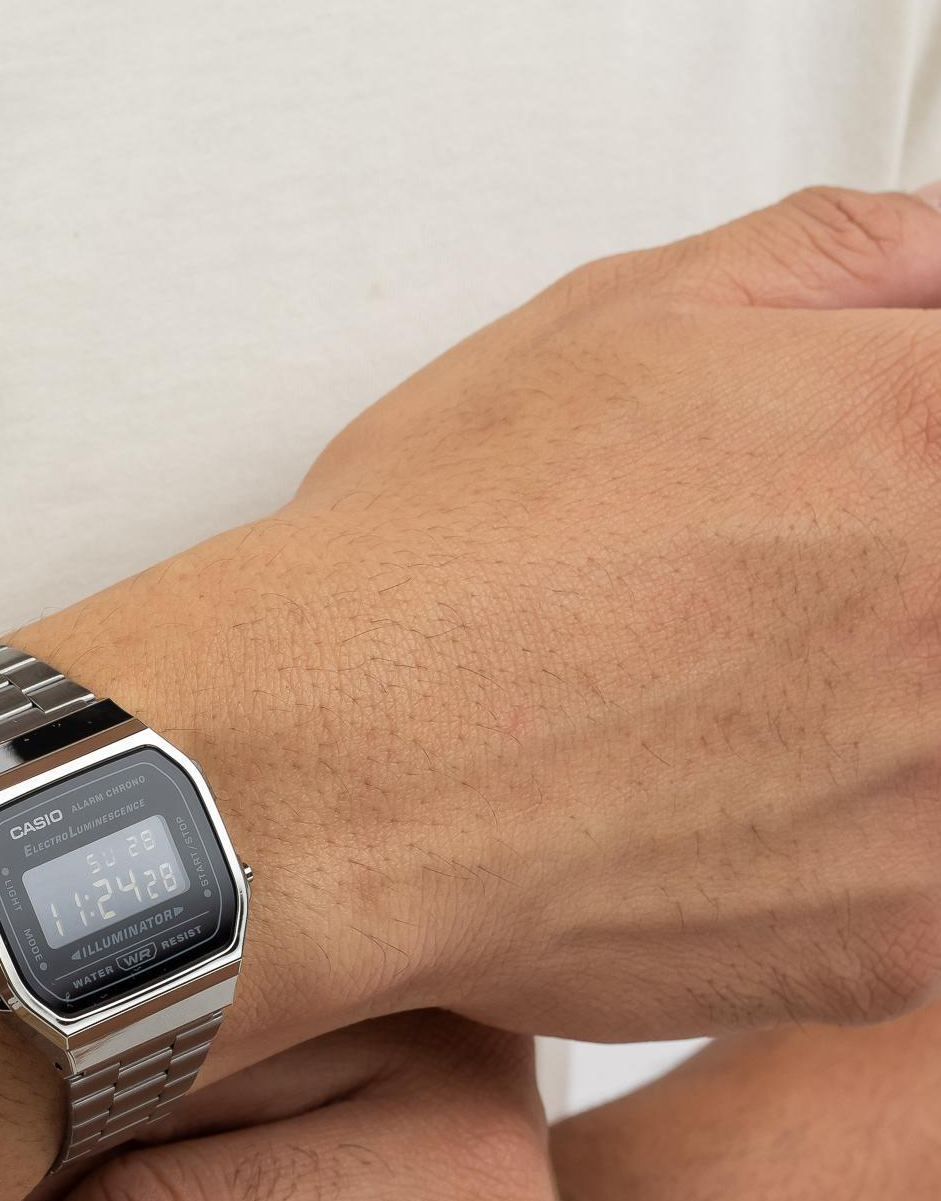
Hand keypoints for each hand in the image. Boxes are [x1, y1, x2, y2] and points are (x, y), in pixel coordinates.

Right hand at [28, 185, 940, 1049]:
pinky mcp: (898, 939)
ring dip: (879, 722)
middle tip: (760, 604)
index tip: (862, 487)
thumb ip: (839, 261)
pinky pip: (921, 890)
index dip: (911, 447)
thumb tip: (938, 262)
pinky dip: (838, 852)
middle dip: (878, 585)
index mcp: (930, 433)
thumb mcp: (619, 318)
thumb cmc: (438, 560)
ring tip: (730, 711)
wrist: (322, 777)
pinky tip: (713, 807)